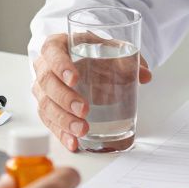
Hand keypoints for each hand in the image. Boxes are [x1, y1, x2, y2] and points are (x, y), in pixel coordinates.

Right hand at [31, 33, 151, 150]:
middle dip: (65, 98)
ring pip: (46, 105)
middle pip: (47, 82)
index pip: (52, 52)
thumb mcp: (108, 48)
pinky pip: (49, 122)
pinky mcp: (47, 107)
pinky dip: (61, 133)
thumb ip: (127, 58)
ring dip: (63, 120)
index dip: (61, 65)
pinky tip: (73, 142)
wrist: (83, 60)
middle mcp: (45, 67)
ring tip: (82, 130)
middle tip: (84, 110)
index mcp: (57, 45)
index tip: (75, 79)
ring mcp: (43, 89)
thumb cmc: (91, 52)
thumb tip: (145, 74)